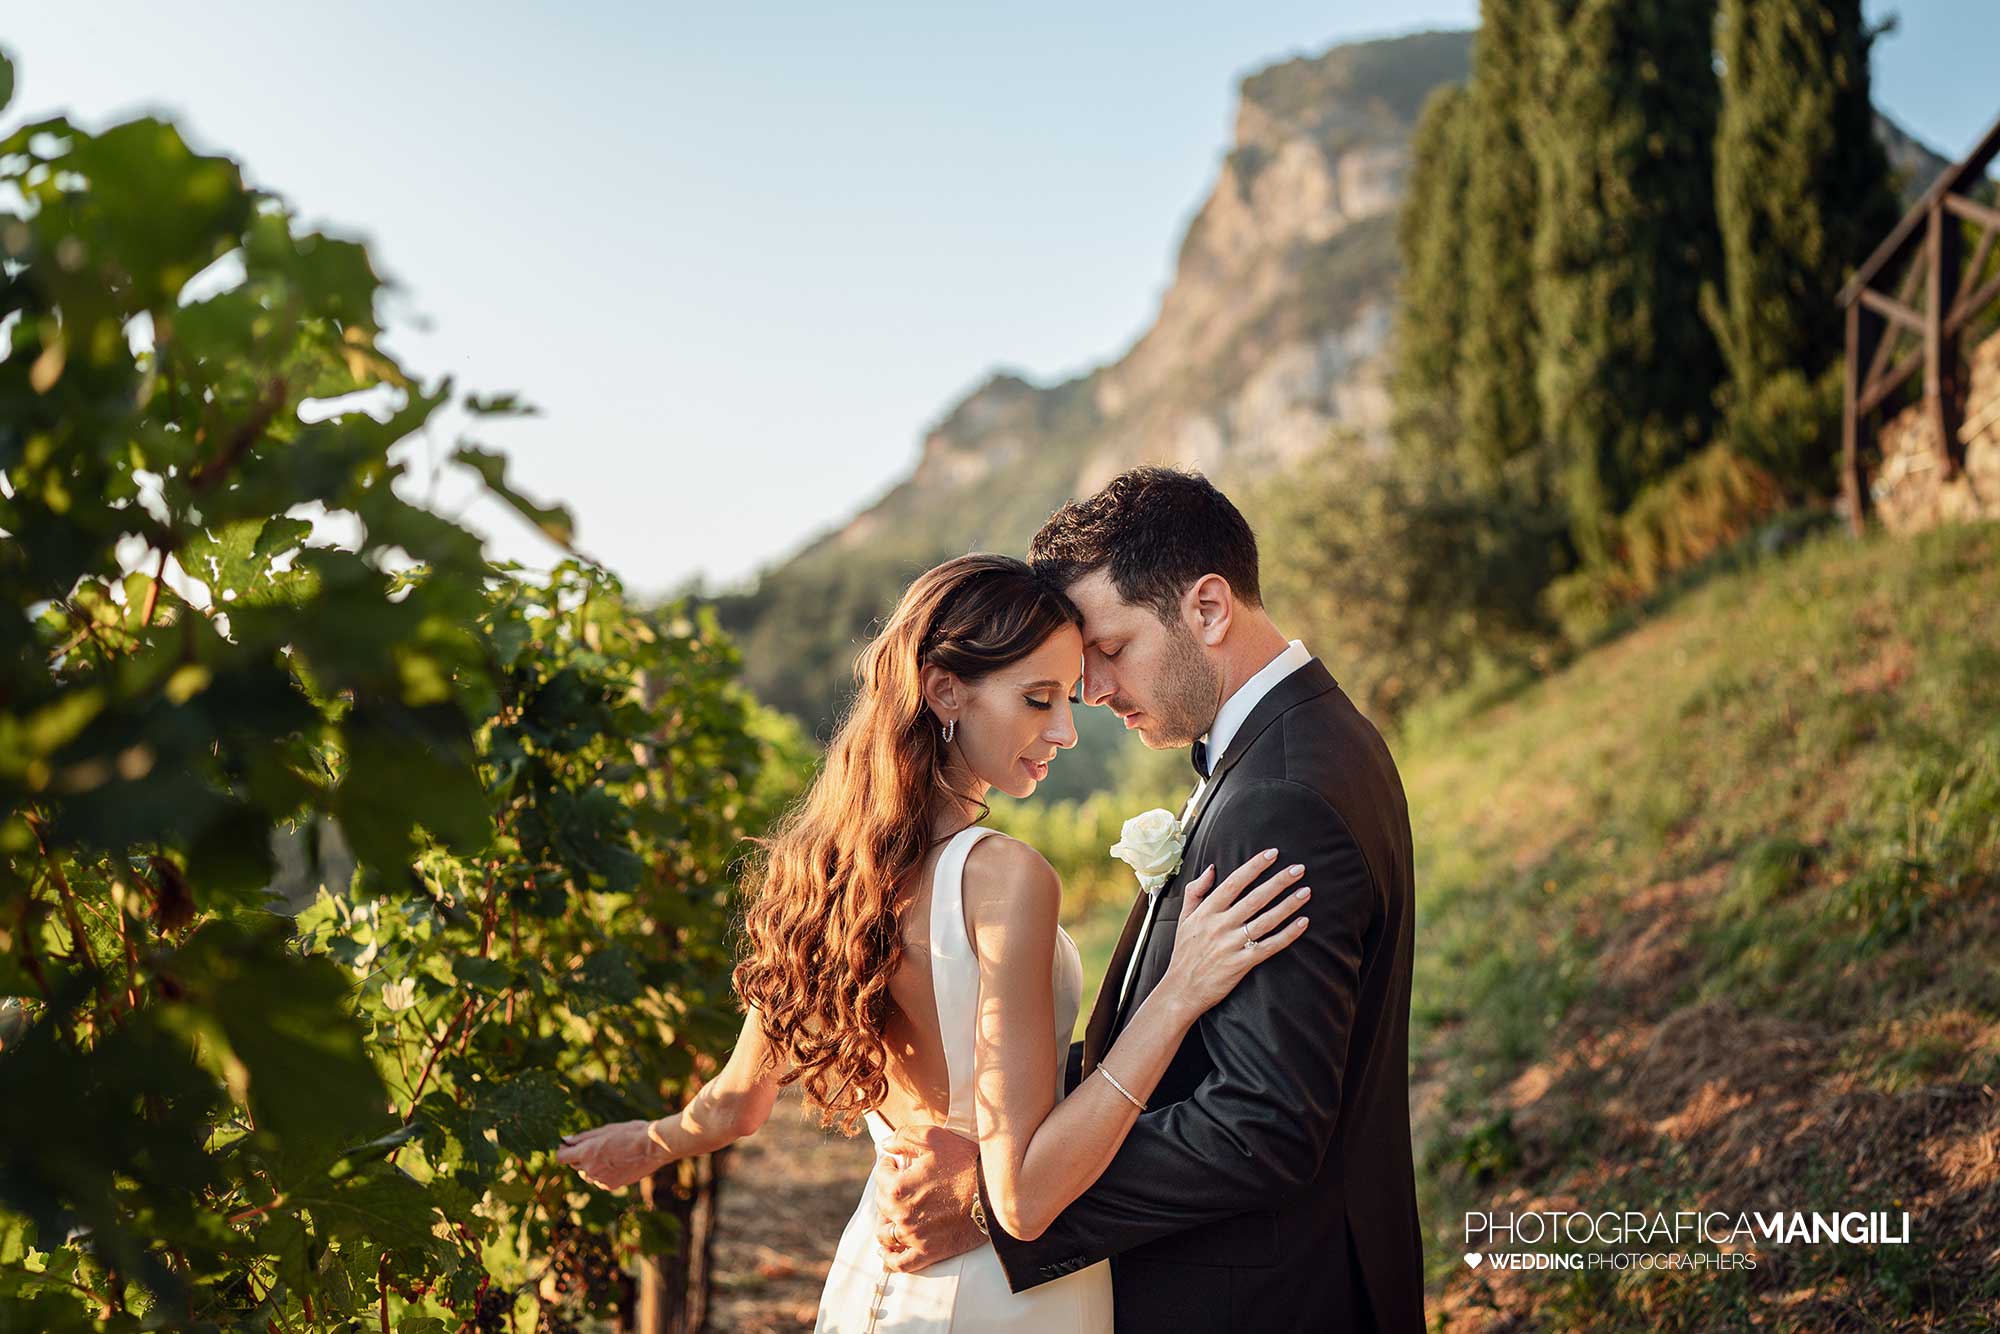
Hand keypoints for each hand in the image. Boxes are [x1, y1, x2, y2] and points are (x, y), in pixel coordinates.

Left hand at [554, 1119, 669, 1190]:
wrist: (653, 1147)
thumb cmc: (630, 1133)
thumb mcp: (605, 1130)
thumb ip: (583, 1137)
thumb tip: (566, 1141)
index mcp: (586, 1153)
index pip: (561, 1157)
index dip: (563, 1150)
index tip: (568, 1145)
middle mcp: (590, 1170)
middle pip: (575, 1165)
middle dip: (579, 1156)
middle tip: (594, 1146)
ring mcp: (601, 1180)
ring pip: (588, 1174)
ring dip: (591, 1166)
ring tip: (608, 1154)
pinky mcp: (612, 1186)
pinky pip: (600, 1180)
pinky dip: (604, 1173)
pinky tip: (617, 1162)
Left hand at [872, 1122, 985, 1271]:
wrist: (995, 1194)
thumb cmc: (966, 1162)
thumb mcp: (935, 1138)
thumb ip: (904, 1137)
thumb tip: (886, 1145)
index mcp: (899, 1187)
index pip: (880, 1176)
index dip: (887, 1166)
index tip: (895, 1163)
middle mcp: (902, 1214)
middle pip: (881, 1204)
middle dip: (887, 1191)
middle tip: (899, 1184)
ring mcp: (914, 1236)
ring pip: (886, 1234)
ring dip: (886, 1222)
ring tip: (892, 1215)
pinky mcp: (929, 1252)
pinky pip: (900, 1262)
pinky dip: (890, 1259)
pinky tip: (887, 1252)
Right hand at [1160, 848, 1310, 1015]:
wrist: (1182, 990)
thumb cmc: (1185, 953)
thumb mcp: (1184, 918)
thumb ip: (1196, 891)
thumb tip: (1211, 868)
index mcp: (1207, 911)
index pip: (1234, 883)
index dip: (1254, 866)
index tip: (1272, 854)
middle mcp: (1220, 925)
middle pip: (1255, 898)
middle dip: (1278, 881)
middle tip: (1298, 869)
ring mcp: (1232, 945)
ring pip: (1266, 920)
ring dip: (1288, 905)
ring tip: (1306, 891)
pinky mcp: (1242, 963)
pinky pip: (1270, 946)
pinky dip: (1288, 934)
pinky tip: (1303, 923)